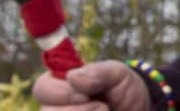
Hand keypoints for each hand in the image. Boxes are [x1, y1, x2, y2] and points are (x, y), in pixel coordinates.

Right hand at [31, 60, 149, 110]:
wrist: (138, 109)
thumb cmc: (122, 88)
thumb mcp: (117, 74)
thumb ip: (96, 71)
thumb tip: (71, 76)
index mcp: (59, 84)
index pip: (42, 88)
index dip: (61, 93)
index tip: (85, 95)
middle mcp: (54, 107)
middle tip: (102, 107)